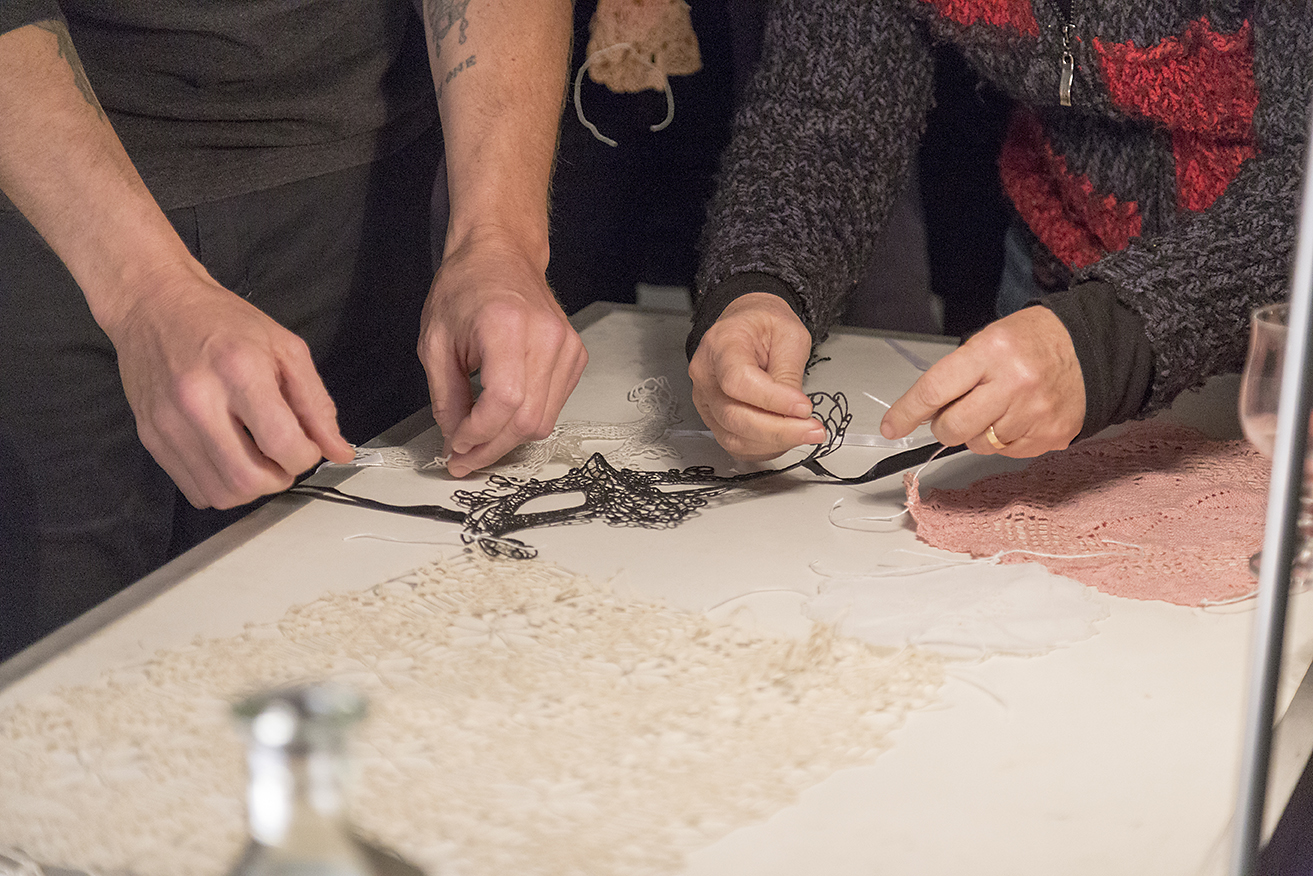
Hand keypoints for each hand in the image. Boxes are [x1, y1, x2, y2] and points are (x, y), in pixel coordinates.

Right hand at [109, 262, 354, 508]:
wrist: (153, 306)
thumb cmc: (225, 322)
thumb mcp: (285, 348)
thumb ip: (316, 403)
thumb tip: (341, 452)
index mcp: (239, 371)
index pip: (282, 444)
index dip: (306, 457)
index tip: (307, 445)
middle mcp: (198, 401)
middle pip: (249, 479)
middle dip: (279, 479)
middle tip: (283, 457)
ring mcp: (168, 424)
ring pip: (221, 494)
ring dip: (252, 489)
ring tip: (258, 459)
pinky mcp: (150, 438)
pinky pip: (195, 491)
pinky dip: (222, 487)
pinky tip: (230, 459)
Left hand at [418, 226, 586, 477]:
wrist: (501, 256)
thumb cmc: (467, 287)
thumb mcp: (436, 342)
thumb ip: (446, 397)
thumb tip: (455, 439)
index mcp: (507, 326)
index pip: (504, 401)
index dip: (478, 433)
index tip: (456, 445)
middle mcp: (546, 337)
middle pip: (527, 419)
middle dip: (491, 447)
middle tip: (463, 458)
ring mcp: (567, 347)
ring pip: (543, 421)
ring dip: (507, 439)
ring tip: (479, 439)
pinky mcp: (576, 356)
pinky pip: (553, 407)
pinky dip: (526, 419)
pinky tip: (502, 414)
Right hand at [688, 292, 826, 459]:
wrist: (747, 325)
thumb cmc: (763, 325)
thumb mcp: (789, 335)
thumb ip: (789, 373)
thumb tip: (795, 412)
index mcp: (722, 344)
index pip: (738, 381)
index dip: (772, 400)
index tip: (803, 407)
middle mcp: (706, 375)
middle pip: (734, 416)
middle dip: (779, 430)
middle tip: (812, 429)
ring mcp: (706, 400)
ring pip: (733, 437)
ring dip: (774, 443)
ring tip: (804, 433)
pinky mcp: (714, 418)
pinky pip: (735, 444)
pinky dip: (764, 447)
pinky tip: (786, 438)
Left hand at [881, 306, 1085, 456]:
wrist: (1092, 347)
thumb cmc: (1032, 342)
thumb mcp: (988, 340)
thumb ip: (954, 375)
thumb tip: (922, 412)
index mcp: (991, 352)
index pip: (935, 389)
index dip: (907, 411)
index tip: (891, 426)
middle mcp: (1014, 384)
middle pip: (953, 428)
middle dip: (944, 426)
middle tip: (954, 413)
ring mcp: (1035, 414)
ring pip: (979, 445)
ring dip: (977, 433)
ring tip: (997, 407)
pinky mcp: (1051, 436)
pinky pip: (1006, 453)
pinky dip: (1003, 440)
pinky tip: (1017, 417)